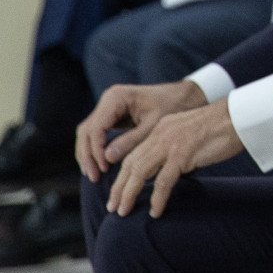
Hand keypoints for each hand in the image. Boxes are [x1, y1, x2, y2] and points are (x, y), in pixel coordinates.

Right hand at [76, 80, 205, 181]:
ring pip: (88, 133)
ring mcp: (108, 107)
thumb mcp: (154, 126)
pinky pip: (97, 134)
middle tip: (94, 177)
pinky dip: (96, 150)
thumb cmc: (173, 107)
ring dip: (88, 154)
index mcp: (116, 97)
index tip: (104, 168)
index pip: (96, 128)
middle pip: (87, 130)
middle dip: (88, 155)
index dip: (96, 150)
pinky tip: (99, 166)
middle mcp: (108, 99)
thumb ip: (131, 141)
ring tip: (94, 175)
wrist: (185, 96)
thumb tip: (107, 158)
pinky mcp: (112, 115)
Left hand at [107, 100, 244, 217]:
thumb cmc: (223, 126)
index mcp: (161, 128)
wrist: (240, 116)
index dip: (122, 174)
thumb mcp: (191, 133)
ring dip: (129, 194)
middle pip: (131, 164)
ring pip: (140, 172)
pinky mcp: (183, 154)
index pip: (134, 154)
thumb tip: (170, 169)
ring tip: (123, 212)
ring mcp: (171, 144)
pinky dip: (157, 198)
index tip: (117, 191)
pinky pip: (163, 181)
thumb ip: (177, 147)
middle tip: (113, 207)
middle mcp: (161, 135)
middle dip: (119, 187)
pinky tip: (155, 211)